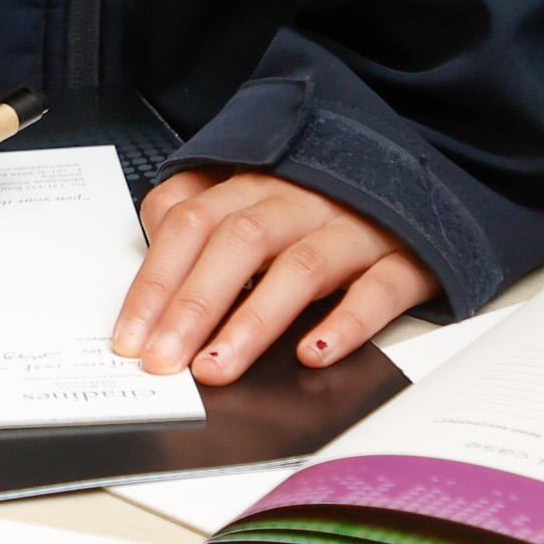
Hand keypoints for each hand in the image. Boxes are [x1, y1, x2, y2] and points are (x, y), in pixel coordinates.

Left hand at [115, 173, 438, 383]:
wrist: (414, 176)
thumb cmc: (316, 199)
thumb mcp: (251, 194)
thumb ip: (195, 217)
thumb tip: (148, 267)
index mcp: (254, 183)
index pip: (189, 223)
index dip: (155, 282)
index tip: (129, 338)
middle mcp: (300, 201)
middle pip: (238, 243)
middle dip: (193, 306)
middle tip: (164, 361)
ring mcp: (354, 228)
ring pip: (301, 268)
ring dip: (253, 321)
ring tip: (219, 367)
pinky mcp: (406, 257)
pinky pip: (379, 289)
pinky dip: (347, 322)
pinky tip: (314, 352)